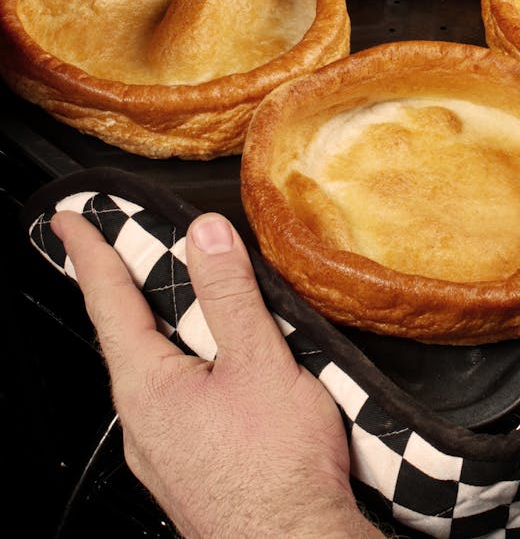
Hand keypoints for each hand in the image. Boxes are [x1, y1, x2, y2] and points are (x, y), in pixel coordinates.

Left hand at [50, 209, 382, 538]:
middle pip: (124, 337)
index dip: (91, 254)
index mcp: (149, 387)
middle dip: (118, 290)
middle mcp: (142, 423)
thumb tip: (207, 235)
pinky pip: (174, 402)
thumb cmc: (277, 470)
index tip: (70, 221)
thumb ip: (229, 295)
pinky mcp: (189, 470)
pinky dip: (180, 367)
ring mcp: (162, 452)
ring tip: (165, 300)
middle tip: (108, 249)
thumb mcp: (258, 362)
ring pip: (151, 373)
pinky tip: (212, 369)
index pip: (110, 303)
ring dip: (154, 330)